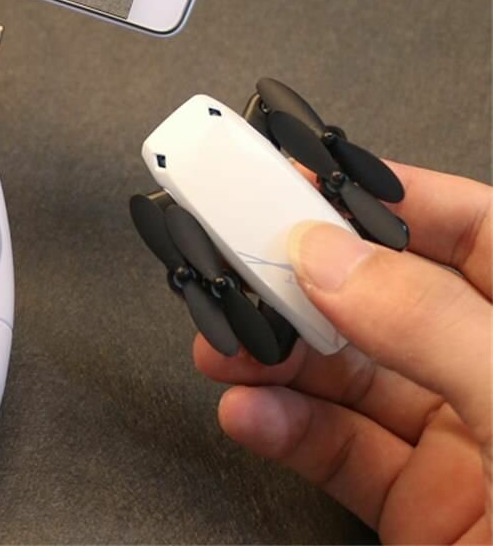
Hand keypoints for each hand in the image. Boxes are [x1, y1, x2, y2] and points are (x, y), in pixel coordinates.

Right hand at [195, 162, 490, 542]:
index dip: (385, 196)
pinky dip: (283, 429)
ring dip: (276, 355)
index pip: (475, 231)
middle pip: (388, 298)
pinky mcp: (423, 511)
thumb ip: (436, 327)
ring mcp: (466, 445)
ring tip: (224, 344)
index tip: (303, 181)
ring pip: (350, 374)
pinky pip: (338, 454)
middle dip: (304, 280)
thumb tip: (335, 257)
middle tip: (236, 262)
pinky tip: (249, 413)